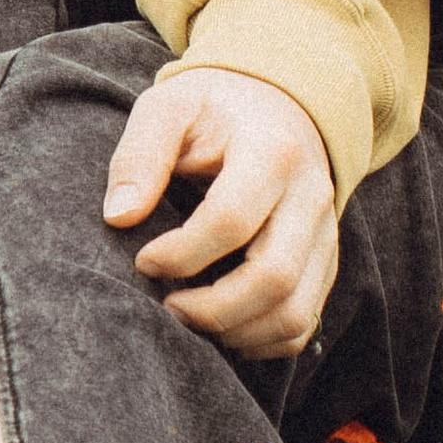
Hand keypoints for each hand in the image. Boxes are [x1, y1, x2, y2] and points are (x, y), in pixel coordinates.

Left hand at [104, 65, 339, 357]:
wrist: (276, 101)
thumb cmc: (214, 108)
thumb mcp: (170, 106)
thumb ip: (140, 154)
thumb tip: (118, 217)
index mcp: (272, 151)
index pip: (231, 220)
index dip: (181, 253)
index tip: (143, 261)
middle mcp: (311, 196)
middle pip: (274, 277)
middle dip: (211, 309)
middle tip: (166, 307)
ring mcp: (324, 232)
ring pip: (295, 311)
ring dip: (236, 332)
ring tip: (189, 320)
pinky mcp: (324, 259)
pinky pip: (304, 321)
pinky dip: (262, 341)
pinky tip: (221, 327)